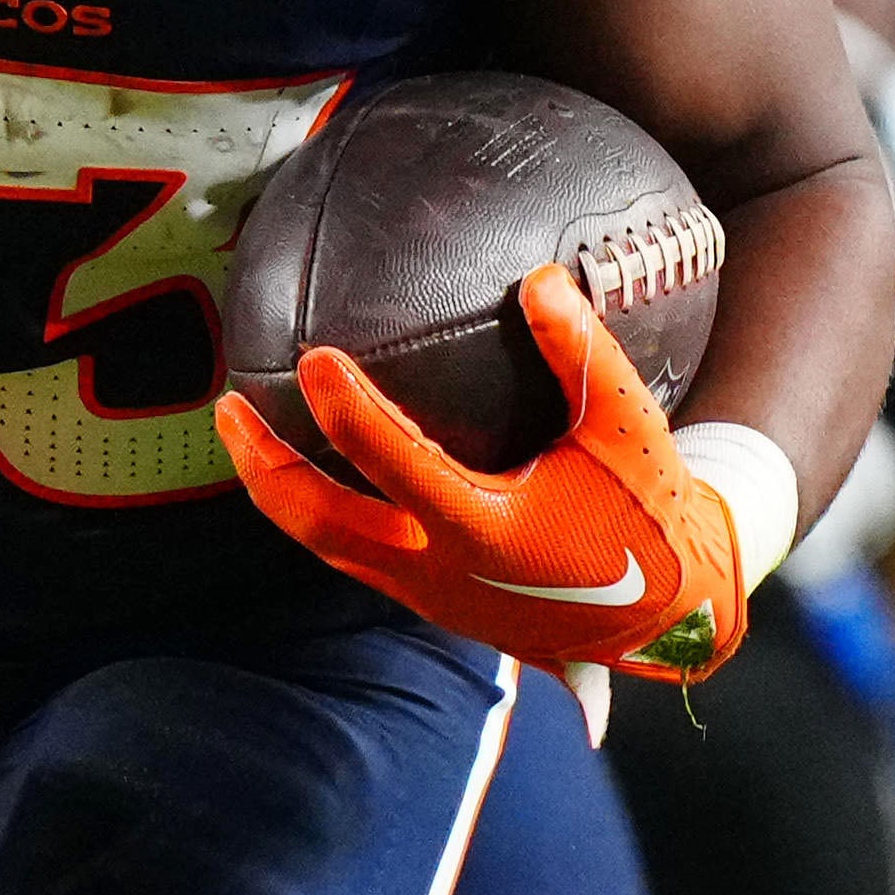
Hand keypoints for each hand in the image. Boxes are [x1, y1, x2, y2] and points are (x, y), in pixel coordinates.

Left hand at [214, 269, 756, 680]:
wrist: (666, 616)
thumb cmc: (649, 515)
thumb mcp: (630, 429)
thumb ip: (584, 353)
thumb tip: (539, 278)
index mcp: (487, 531)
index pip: (395, 465)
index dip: (346, 412)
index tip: (314, 358)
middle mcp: (442, 573)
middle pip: (322, 524)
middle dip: (266, 467)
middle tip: (228, 406)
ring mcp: (430, 597)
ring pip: (327, 546)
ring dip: (279, 492)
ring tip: (243, 434)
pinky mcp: (433, 604)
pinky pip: (355, 553)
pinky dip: (320, 510)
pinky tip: (307, 463)